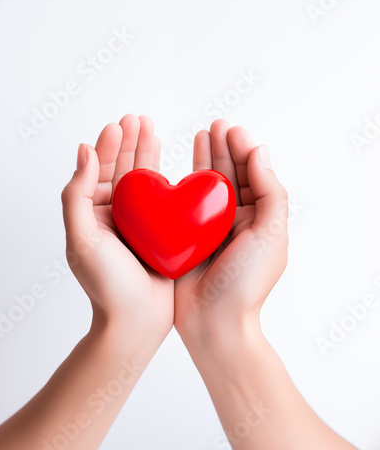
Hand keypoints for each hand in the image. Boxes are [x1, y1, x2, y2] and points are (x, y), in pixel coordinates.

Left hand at [61, 114, 173, 339]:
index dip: (108, 146)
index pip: (98, 172)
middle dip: (128, 143)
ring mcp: (139, 225)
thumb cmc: (107, 285)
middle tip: (139, 119)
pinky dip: (167, 180)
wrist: (136, 322)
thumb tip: (82, 152)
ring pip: (143, 182)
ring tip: (152, 128)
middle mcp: (114, 217)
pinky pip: (164, 201)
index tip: (120, 124)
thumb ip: (77, 195)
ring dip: (146, 154)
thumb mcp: (82, 238)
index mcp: (92, 216)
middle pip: (121, 171)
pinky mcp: (161, 233)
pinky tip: (173, 164)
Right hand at [174, 120, 288, 342]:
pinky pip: (183, 205)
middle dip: (225, 149)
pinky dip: (182, 184)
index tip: (232, 130)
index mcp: (258, 220)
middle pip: (230, 176)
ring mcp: (208, 228)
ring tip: (202, 134)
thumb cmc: (246, 283)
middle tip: (216, 125)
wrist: (213, 324)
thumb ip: (271, 192)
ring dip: (206, 159)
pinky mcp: (185, 237)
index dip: (244, 150)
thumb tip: (261, 153)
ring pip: (207, 186)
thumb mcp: (271, 235)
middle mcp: (235, 221)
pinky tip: (178, 169)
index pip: (253, 176)